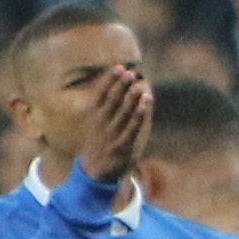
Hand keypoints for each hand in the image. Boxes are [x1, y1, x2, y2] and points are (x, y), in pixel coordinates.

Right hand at [77, 59, 150, 183]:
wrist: (95, 171)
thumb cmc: (100, 143)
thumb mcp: (97, 123)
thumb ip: (106, 107)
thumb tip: (121, 87)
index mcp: (93, 115)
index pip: (101, 93)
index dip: (110, 79)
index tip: (119, 67)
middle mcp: (101, 123)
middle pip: (113, 100)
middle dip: (122, 85)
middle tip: (131, 72)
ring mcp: (112, 134)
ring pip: (123, 112)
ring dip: (132, 97)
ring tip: (139, 84)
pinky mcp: (123, 145)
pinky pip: (133, 127)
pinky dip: (139, 114)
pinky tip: (145, 103)